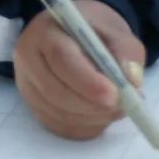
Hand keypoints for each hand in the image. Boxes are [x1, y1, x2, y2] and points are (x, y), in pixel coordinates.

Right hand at [14, 0, 145, 139]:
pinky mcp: (34, 107)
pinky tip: (102, 115)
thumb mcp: (117, 33)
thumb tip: (131, 80)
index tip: (114, 95)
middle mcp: (29, 59)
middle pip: (56, 91)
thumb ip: (126, 53)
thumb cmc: (96, 33)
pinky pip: (59, 126)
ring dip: (92, 117)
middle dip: (92, 105)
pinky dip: (85, 127)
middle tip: (123, 106)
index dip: (88, 81)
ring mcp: (27, 86)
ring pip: (58, 113)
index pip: (61, 58)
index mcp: (46, 31)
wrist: (77, 36)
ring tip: (118, 109)